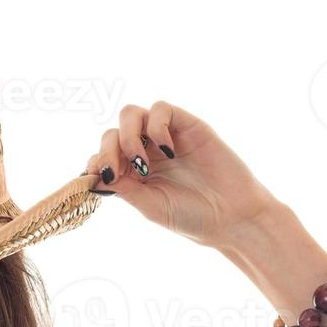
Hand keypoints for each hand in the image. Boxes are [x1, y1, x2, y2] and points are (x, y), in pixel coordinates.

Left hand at [86, 101, 283, 249]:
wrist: (232, 216)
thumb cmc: (192, 216)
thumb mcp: (150, 206)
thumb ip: (124, 189)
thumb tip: (94, 176)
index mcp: (131, 173)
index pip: (101, 156)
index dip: (95, 164)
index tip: (102, 179)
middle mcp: (144, 151)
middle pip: (111, 134)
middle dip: (108, 151)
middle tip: (117, 172)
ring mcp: (164, 137)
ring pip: (130, 115)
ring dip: (128, 136)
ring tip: (141, 162)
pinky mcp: (186, 124)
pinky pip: (161, 109)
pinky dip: (156, 126)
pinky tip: (168, 151)